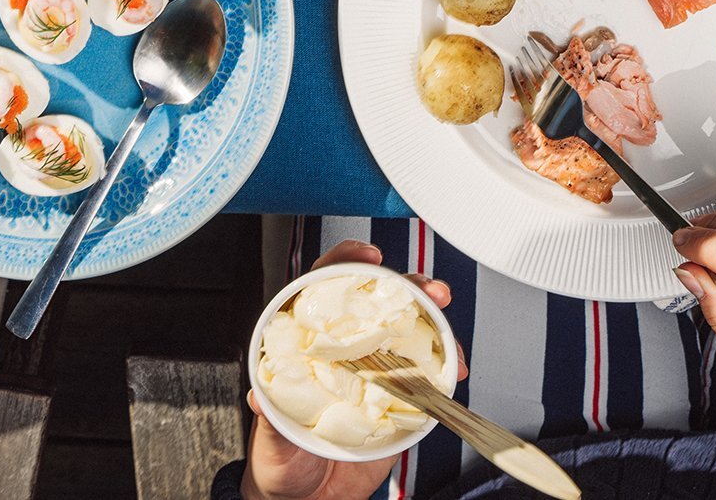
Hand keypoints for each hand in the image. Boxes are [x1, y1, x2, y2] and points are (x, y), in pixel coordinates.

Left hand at [240, 242, 461, 499]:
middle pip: (375, 300)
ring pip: (407, 327)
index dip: (345, 263)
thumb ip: (270, 413)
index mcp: (308, 344)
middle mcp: (344, 349)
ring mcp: (375, 369)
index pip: (323, 286)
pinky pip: (427, 372)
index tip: (365, 255)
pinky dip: (445, 363)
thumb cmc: (282, 460)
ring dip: (432, 314)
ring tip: (444, 310)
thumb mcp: (270, 436)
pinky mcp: (400, 397)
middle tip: (425, 287)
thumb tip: (262, 393)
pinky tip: (453, 364)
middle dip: (404, 283)